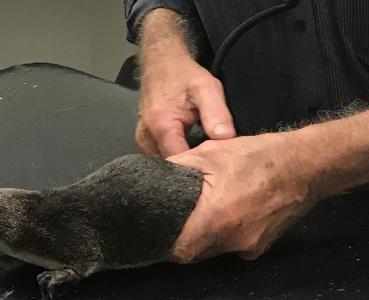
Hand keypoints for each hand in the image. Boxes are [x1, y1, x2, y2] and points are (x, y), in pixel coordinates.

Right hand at [136, 10, 235, 156]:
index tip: (214, 168)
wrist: (161, 61)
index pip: (180, 163)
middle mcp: (146, 136)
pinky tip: (188, 148)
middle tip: (210, 161)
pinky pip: (159, 155)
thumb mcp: (207, 88)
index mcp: (161, 126)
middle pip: (171, 166)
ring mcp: (142, 139)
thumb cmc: (183, 74)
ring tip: (199, 154)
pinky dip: (174, 154)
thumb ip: (216, 114)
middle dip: (191, 167)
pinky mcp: (143, 139)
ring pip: (165, 163)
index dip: (199, 169)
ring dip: (182, 162)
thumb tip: (226, 139)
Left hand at [166, 134, 318, 262]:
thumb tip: (153, 176)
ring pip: (214, 250)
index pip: (179, 250)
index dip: (165, 242)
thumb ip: (177, 167)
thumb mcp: (211, 152)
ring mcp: (250, 247)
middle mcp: (232, 240)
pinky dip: (227, 235)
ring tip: (204, 211)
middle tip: (178, 217)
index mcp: (216, 218)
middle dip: (184, 238)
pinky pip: (234, 246)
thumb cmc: (258, 156)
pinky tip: (231, 213)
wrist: (307, 166)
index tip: (159, 230)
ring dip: (205, 236)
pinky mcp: (262, 247)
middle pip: (195, 252)